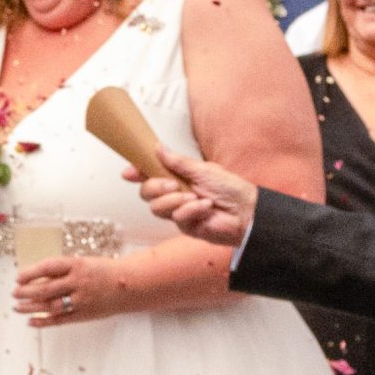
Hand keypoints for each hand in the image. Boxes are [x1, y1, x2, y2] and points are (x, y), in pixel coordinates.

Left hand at [15, 255, 128, 327]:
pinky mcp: (84, 314)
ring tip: (16, 307)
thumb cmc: (101, 271)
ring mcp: (82, 300)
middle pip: (46, 289)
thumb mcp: (82, 263)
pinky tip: (31, 321)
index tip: (17, 277)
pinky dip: (44, 321)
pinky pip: (60, 320)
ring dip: (31, 307)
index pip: (49, 267)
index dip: (31, 273)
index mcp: (77, 265)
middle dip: (26, 292)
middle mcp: (79, 282)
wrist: (129, 284)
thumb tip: (34, 278)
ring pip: (51, 305)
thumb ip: (61, 271)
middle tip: (14, 293)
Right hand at [135, 146, 258, 247]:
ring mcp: (178, 211)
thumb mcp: (203, 169)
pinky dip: (191, 211)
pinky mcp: (185, 226)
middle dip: (156, 186)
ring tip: (195, 197)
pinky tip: (206, 208)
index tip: (128, 172)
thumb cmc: (231, 189)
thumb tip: (159, 148)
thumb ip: (178, 162)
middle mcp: (175, 193)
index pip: (150, 173)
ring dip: (175, 200)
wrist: (246, 212)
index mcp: (178, 177)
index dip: (137, 172)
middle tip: (173, 184)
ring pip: (156, 207)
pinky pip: (176, 217)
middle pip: (146, 192)